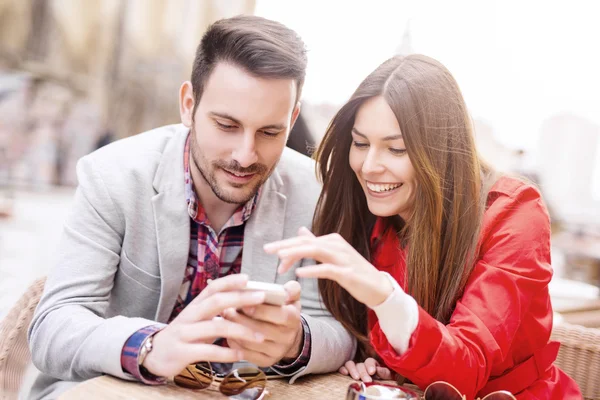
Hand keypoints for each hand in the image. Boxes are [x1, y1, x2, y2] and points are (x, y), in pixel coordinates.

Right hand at [143, 274, 267, 377]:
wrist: (154, 353)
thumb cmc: (186, 334)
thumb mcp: (199, 319)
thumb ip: (219, 311)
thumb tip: (248, 302)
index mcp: (196, 305)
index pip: (213, 288)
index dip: (230, 281)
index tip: (248, 278)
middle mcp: (190, 315)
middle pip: (216, 302)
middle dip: (240, 298)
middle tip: (261, 297)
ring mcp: (184, 333)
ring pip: (215, 327)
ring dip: (240, 331)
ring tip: (260, 336)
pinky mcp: (182, 352)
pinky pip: (207, 351)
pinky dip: (226, 353)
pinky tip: (240, 354)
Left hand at [222, 280, 303, 366]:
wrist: (289, 335)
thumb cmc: (285, 310)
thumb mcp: (292, 297)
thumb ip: (291, 289)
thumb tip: (285, 290)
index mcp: (293, 319)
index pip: (278, 315)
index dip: (260, 310)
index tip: (243, 303)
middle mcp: (287, 338)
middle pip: (261, 330)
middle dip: (241, 320)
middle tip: (226, 309)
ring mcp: (276, 352)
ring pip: (251, 343)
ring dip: (234, 331)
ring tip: (224, 318)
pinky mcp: (266, 361)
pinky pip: (246, 353)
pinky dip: (234, 342)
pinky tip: (227, 331)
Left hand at [263, 227, 393, 307]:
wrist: (378, 288)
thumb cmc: (354, 272)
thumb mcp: (333, 255)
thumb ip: (317, 243)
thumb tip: (301, 231)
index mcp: (332, 240)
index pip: (304, 240)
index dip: (286, 245)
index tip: (270, 252)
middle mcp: (337, 245)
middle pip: (307, 242)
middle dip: (285, 246)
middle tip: (267, 250)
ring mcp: (343, 258)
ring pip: (316, 251)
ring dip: (296, 254)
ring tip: (280, 258)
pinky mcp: (348, 273)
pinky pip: (327, 269)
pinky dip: (313, 270)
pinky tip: (299, 274)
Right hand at [339, 358, 394, 381]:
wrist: (375, 387)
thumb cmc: (381, 379)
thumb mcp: (387, 376)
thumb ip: (385, 372)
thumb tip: (378, 370)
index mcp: (372, 365)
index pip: (370, 361)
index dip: (370, 365)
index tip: (372, 372)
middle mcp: (361, 365)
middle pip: (360, 365)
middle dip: (363, 372)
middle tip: (366, 380)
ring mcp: (353, 368)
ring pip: (350, 364)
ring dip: (353, 370)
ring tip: (356, 377)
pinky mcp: (346, 371)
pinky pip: (342, 367)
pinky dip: (343, 369)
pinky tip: (345, 373)